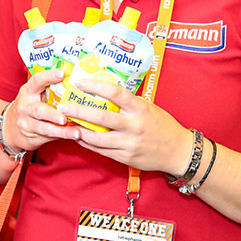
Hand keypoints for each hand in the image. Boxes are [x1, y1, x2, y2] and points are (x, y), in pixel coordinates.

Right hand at [3, 69, 81, 152]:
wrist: (11, 128)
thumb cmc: (31, 106)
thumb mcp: (35, 95)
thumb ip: (50, 90)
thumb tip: (77, 82)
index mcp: (28, 91)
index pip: (37, 81)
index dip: (49, 76)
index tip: (62, 73)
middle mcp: (25, 106)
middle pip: (39, 110)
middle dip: (52, 114)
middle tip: (64, 118)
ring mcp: (26, 123)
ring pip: (44, 127)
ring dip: (61, 131)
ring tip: (76, 133)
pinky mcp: (30, 136)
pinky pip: (48, 136)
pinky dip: (61, 136)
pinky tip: (73, 136)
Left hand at [57, 75, 190, 173]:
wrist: (178, 151)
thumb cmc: (162, 125)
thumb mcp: (148, 107)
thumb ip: (128, 102)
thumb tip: (104, 91)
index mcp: (140, 109)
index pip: (114, 93)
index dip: (95, 86)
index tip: (79, 83)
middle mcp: (134, 126)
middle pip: (101, 117)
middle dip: (79, 111)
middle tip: (63, 106)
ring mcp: (129, 143)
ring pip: (97, 138)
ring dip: (79, 131)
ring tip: (66, 123)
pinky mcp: (126, 158)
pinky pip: (102, 151)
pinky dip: (88, 144)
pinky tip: (78, 137)